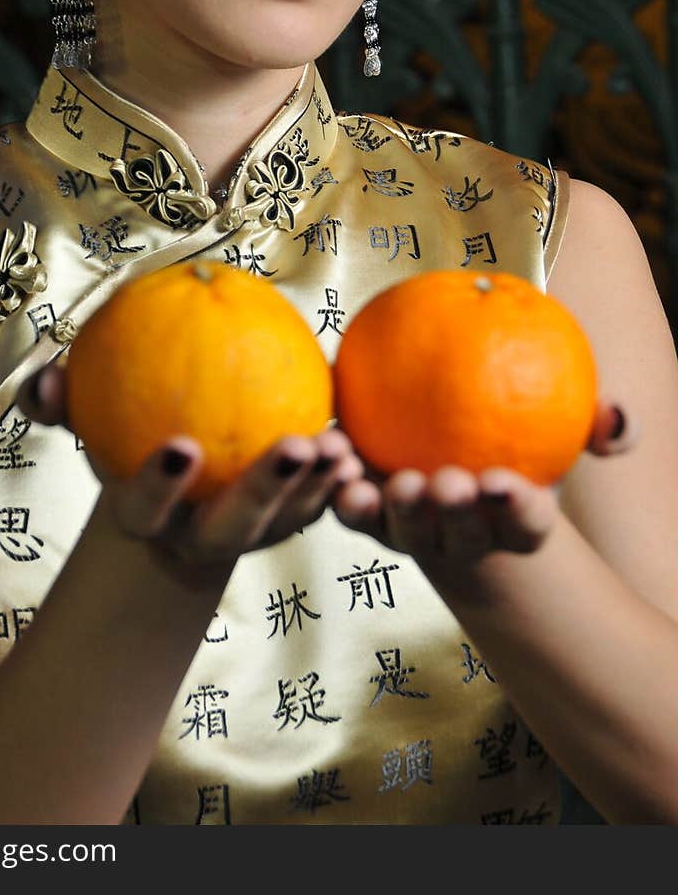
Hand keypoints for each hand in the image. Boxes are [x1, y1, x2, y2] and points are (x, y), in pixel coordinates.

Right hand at [20, 363, 365, 573]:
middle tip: (295, 447)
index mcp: (142, 516)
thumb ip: (60, 399)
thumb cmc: (120, 431)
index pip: (144, 511)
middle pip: (229, 530)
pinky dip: (334, 483)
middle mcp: (195, 538)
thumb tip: (43, 380)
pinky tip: (352, 444)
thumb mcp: (86, 413)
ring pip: (282, 524)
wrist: (169, 472)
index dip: (160, 487)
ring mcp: (245, 537)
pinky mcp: (285, 524)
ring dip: (314, 490)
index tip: (183, 445)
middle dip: (263, 493)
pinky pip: (314, 508)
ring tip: (338, 446)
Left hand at [330, 401, 636, 575]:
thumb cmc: (522, 428)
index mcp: (515, 524)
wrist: (450, 431)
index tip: (505, 482)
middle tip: (449, 483)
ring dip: (399, 512)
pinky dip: (343, 491)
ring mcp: (413, 530)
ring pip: (403, 533)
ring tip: (396, 483)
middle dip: (456, 516)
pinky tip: (337, 454)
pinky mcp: (368, 513)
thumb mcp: (566, 420)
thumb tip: (616, 416)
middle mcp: (463, 535)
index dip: (518, 511)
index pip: (525, 526)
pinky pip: (352, 511)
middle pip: (461, 537)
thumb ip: (600, 422)